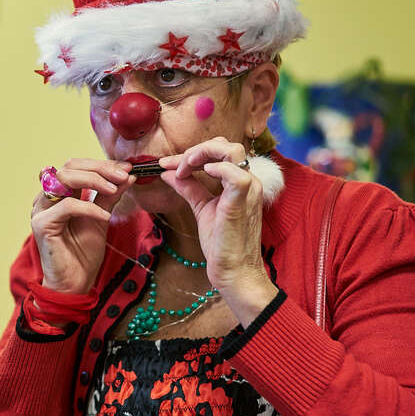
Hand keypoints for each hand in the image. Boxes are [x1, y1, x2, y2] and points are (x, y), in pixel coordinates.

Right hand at [31, 158, 134, 293]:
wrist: (74, 285)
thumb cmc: (83, 254)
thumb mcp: (101, 218)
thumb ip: (109, 196)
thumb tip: (128, 175)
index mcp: (59, 194)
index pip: (76, 166)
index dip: (101, 165)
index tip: (126, 169)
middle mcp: (46, 198)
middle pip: (69, 167)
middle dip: (99, 169)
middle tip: (123, 176)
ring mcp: (41, 210)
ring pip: (64, 179)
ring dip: (93, 180)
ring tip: (114, 189)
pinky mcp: (42, 225)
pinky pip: (67, 206)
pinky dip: (89, 208)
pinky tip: (105, 217)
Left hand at [157, 137, 276, 316]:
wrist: (233, 270)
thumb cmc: (221, 243)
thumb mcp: (201, 207)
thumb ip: (188, 188)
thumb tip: (168, 173)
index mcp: (240, 182)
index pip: (219, 153)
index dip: (192, 154)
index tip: (166, 164)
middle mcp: (248, 182)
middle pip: (227, 145)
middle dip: (196, 149)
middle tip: (174, 165)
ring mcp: (249, 190)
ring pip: (232, 151)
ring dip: (202, 154)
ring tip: (183, 168)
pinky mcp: (243, 201)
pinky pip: (235, 174)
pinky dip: (216, 169)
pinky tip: (199, 175)